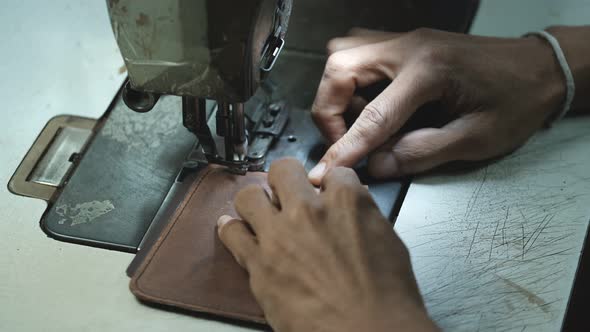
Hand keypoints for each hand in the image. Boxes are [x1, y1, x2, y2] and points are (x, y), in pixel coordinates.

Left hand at [217, 158, 437, 331]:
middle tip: (287, 192)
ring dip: (256, 201)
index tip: (325, 193)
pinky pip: (232, 233)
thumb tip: (352, 205)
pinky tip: (232, 227)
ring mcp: (280, 235)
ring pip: (250, 196)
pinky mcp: (259, 263)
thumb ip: (363, 215)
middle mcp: (309, 211)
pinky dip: (230, 228)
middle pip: (284, 171)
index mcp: (346, 202)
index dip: (329, 184)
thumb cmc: (385, 297)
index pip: (333, 174)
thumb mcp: (388, 242)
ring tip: (260, 211)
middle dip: (286, 179)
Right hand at [308, 28, 565, 183]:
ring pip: (343, 55)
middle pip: (340, 68)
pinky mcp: (405, 42)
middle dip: (329, 110)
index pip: (373, 116)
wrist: (540, 67)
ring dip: (336, 92)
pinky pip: (358, 52)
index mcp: (428, 70)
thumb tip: (376, 167)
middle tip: (344, 142)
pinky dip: (350, 80)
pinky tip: (367, 101)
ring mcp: (404, 39)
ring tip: (354, 123)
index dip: (345, 149)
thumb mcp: (476, 139)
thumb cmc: (516, 101)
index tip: (323, 174)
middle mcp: (408, 46)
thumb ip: (421, 153)